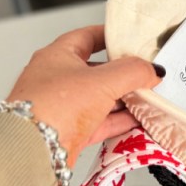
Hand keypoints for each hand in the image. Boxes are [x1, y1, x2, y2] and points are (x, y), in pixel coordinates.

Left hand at [6, 25, 163, 165]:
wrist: (34, 149)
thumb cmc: (54, 107)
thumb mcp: (103, 81)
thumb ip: (133, 71)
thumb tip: (152, 71)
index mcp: (57, 56)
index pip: (87, 37)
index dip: (110, 36)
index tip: (130, 39)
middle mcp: (57, 80)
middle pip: (97, 71)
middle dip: (123, 73)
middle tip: (144, 73)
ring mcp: (63, 107)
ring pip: (100, 98)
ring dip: (124, 99)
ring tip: (148, 97)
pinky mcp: (70, 131)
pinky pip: (101, 121)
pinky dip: (120, 120)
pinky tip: (137, 120)